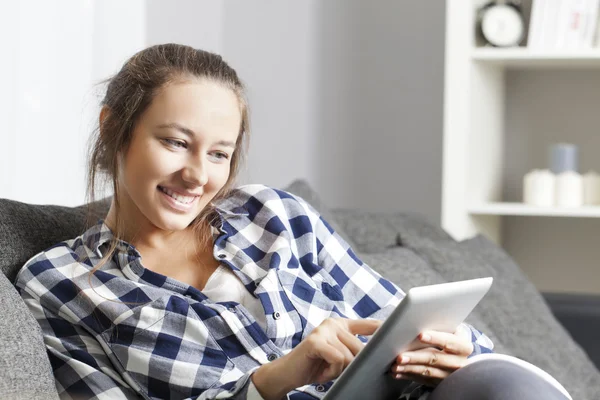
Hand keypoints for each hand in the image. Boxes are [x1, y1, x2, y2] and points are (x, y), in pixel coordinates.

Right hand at [252, 318, 381, 399]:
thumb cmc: (316, 366)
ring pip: (350, 355)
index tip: (401, 332)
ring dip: (340, 370)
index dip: (385, 329)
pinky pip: (338, 359)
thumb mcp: (340, 356)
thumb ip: (355, 350)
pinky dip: (332, 371)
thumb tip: (379, 355)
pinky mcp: (316, 341)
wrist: (289, 373)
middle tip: (338, 371)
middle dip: (355, 364)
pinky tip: (322, 371)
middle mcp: (334, 323)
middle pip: (361, 347)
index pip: (370, 324)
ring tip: (327, 370)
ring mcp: (324, 330)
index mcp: (342, 324)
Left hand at [390, 324, 473, 386]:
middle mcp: (459, 362)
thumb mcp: (449, 329)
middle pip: (435, 359)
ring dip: (409, 368)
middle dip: (415, 358)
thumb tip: (418, 320)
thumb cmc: (448, 335)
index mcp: (463, 346)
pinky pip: (422, 379)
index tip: (420, 335)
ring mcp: (449, 374)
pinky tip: (397, 372)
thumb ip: (439, 325)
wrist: (457, 352)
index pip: (449, 341)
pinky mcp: (439, 382)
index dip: (435, 338)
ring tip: (395, 366)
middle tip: (400, 356)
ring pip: (426, 371)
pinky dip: (408, 375)